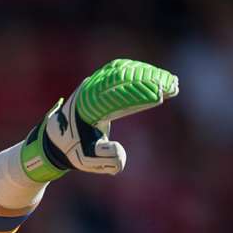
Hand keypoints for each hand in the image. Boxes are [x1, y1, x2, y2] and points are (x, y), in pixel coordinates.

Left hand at [21, 59, 178, 181]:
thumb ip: (105, 159)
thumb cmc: (75, 150)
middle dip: (149, 80)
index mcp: (85, 108)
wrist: (58, 137)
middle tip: (173, 86)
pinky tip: (162, 81)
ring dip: (149, 75)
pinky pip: (125, 72)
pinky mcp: (102, 80)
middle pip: (121, 77)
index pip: (114, 96)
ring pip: (125, 71)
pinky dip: (143, 74)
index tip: (160, 96)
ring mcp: (95, 82)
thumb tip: (121, 155)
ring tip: (173, 84)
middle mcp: (89, 89)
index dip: (138, 95)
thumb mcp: (87, 160)